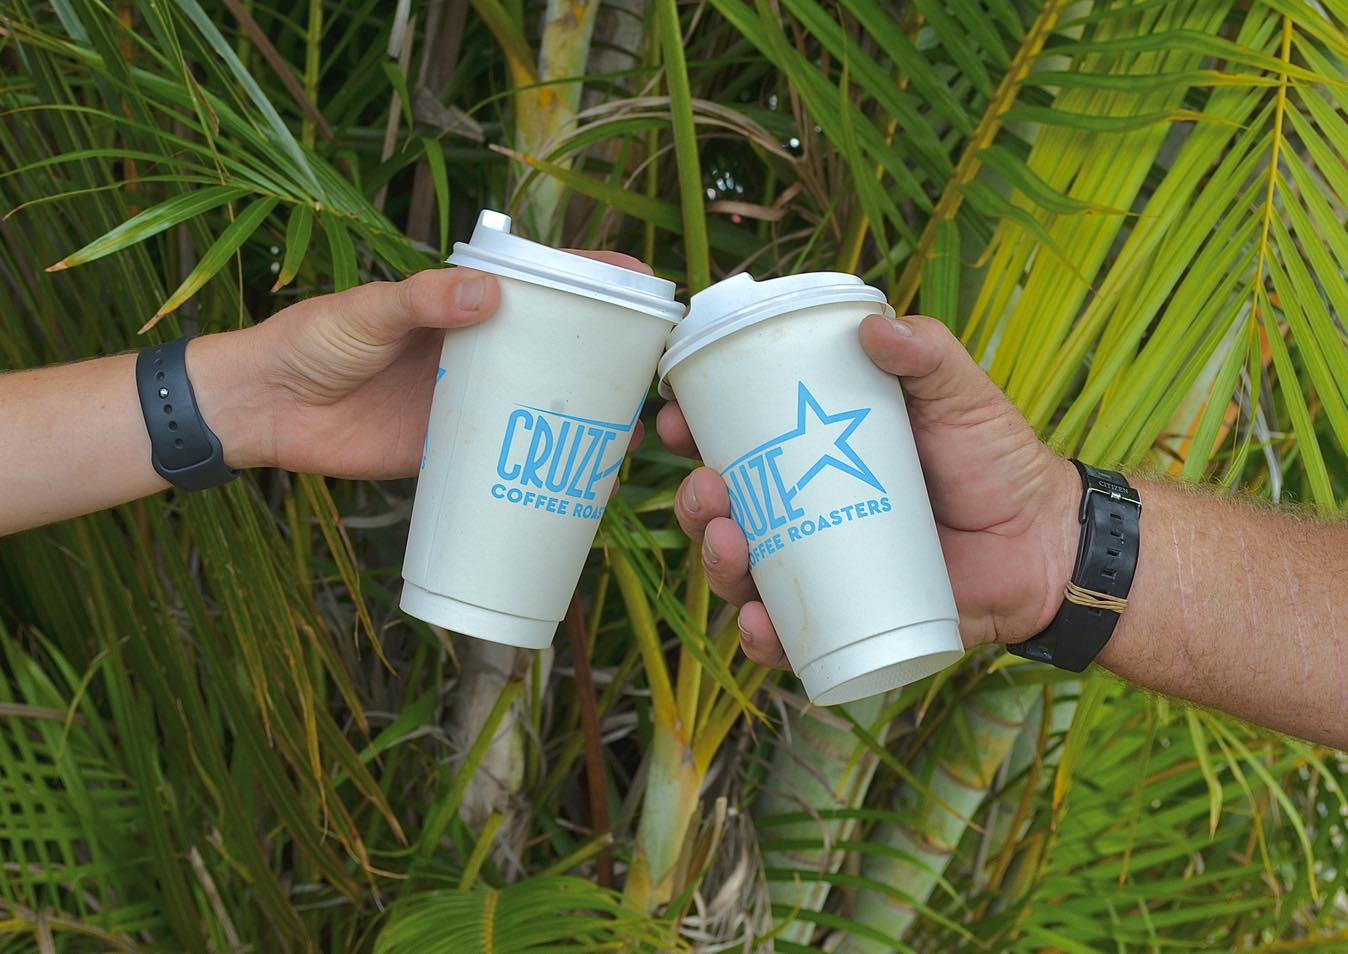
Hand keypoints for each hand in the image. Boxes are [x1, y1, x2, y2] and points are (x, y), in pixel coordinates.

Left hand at [198, 252, 649, 478]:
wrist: (266, 410)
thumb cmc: (311, 341)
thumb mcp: (367, 311)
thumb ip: (424, 300)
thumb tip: (492, 292)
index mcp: (463, 304)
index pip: (541, 283)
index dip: (595, 282)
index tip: (644, 287)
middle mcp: (478, 349)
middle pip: (557, 346)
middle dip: (607, 356)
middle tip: (652, 374)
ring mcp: (470, 400)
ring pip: (542, 403)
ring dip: (586, 416)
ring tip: (632, 432)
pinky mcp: (453, 448)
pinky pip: (510, 457)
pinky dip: (544, 468)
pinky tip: (580, 482)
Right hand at [656, 314, 1079, 667]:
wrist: (1047, 545)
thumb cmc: (998, 463)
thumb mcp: (961, 396)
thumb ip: (927, 354)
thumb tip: (873, 325)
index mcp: (813, 458)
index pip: (737, 445)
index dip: (693, 433)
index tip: (673, 417)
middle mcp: (804, 515)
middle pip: (724, 513)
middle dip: (695, 503)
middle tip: (706, 487)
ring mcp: (821, 572)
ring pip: (742, 574)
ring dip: (716, 561)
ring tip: (728, 541)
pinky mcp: (844, 623)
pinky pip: (790, 637)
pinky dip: (763, 637)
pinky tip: (758, 623)